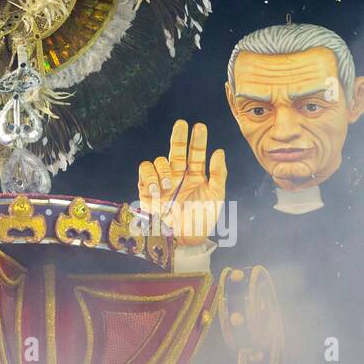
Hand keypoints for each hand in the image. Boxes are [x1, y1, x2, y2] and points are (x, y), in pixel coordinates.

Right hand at [137, 120, 226, 245]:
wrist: (186, 238)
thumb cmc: (203, 219)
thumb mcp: (216, 196)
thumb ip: (219, 174)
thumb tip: (219, 151)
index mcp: (195, 176)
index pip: (196, 153)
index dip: (198, 140)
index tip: (199, 127)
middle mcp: (178, 176)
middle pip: (176, 150)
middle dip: (178, 136)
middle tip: (181, 124)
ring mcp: (162, 182)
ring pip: (159, 161)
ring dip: (163, 169)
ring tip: (169, 184)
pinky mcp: (148, 191)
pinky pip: (144, 173)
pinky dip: (150, 177)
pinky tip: (158, 189)